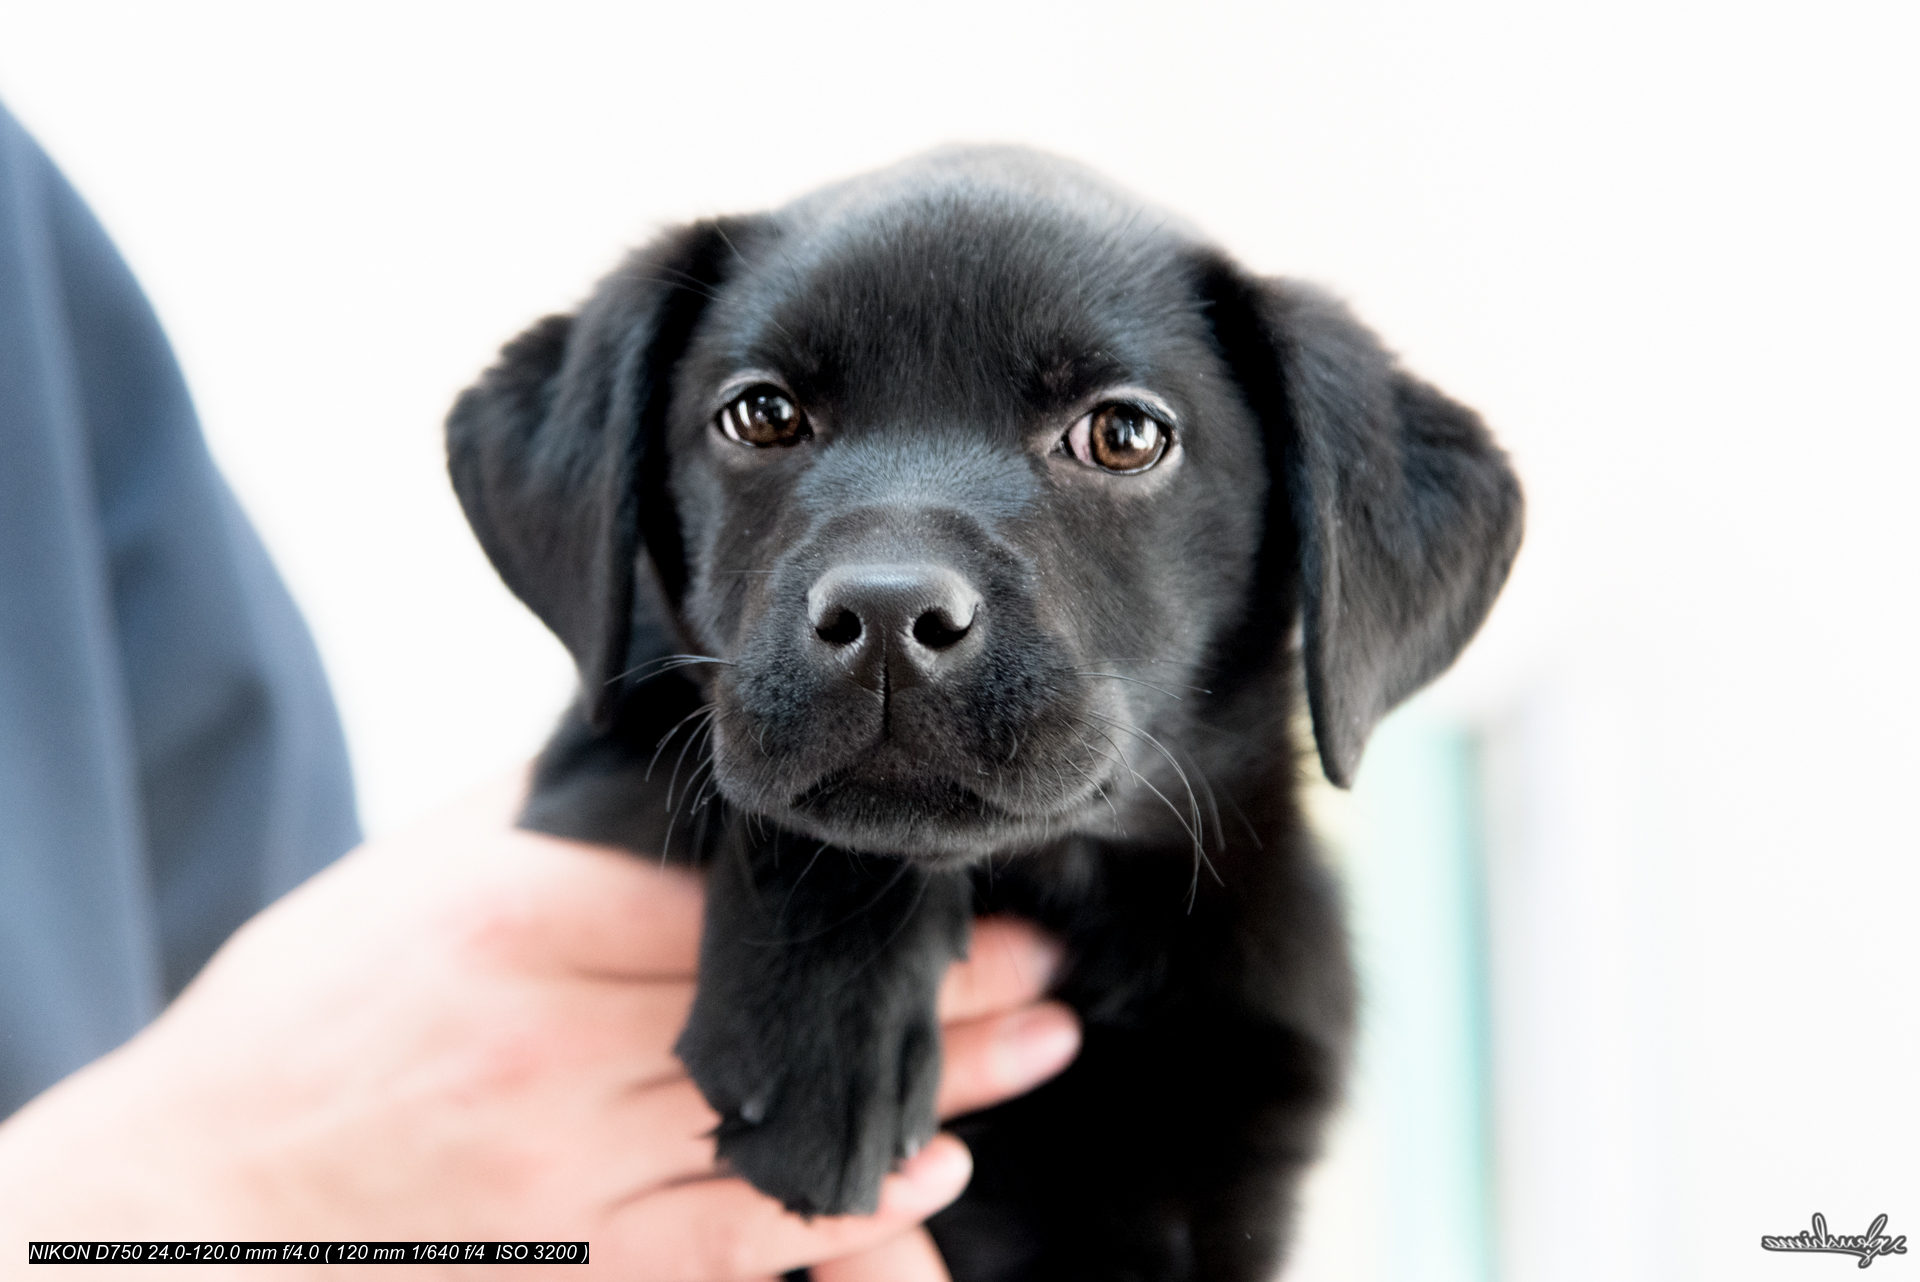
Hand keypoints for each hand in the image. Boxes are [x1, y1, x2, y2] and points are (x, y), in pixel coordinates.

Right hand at [0, 774, 1079, 1278]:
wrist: (201, 1204)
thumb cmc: (307, 1022)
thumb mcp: (409, 879)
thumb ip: (544, 819)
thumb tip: (664, 759)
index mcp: (512, 928)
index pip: (727, 907)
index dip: (857, 900)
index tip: (952, 876)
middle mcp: (552, 1054)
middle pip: (787, 1015)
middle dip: (939, 995)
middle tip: (1045, 966)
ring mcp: (568, 1177)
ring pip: (789, 1130)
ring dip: (930, 1098)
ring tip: (1035, 1053)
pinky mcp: (580, 1270)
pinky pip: (740, 1243)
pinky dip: (845, 1212)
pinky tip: (927, 1178)